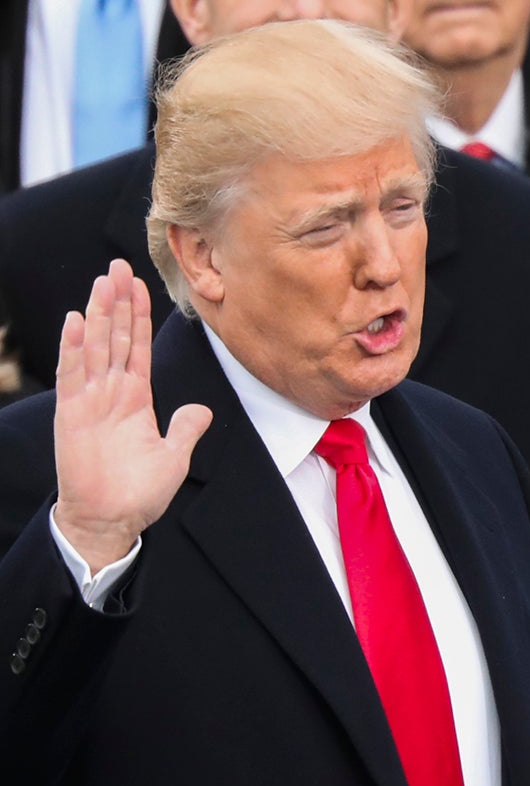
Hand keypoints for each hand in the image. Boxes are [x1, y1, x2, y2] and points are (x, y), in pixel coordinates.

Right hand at [50, 261, 209, 573]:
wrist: (111, 520)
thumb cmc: (138, 492)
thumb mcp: (174, 457)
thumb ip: (186, 428)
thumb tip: (202, 410)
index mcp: (135, 398)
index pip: (138, 347)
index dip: (139, 316)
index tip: (139, 284)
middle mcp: (111, 393)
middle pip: (116, 337)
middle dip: (118, 302)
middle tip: (118, 265)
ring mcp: (90, 401)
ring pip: (96, 348)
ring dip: (99, 314)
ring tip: (102, 281)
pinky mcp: (72, 415)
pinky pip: (74, 375)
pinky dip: (74, 348)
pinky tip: (76, 321)